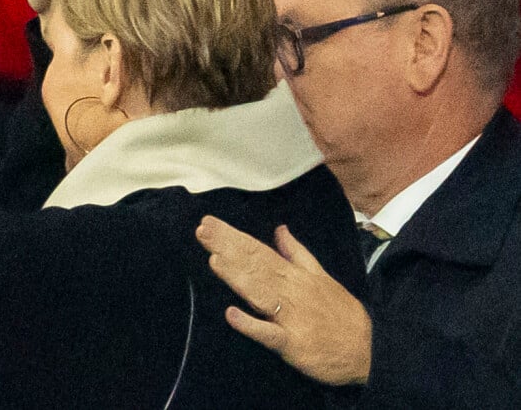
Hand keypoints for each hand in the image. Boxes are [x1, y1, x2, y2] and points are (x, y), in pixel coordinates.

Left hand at [196, 216, 372, 384]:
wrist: (367, 347)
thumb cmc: (340, 310)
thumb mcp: (320, 275)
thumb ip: (297, 252)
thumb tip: (280, 229)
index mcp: (295, 275)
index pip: (259, 251)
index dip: (234, 238)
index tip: (211, 224)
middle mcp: (291, 291)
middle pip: (255, 265)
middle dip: (227, 247)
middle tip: (203, 230)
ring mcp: (291, 317)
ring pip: (260, 292)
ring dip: (236, 276)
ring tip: (214, 259)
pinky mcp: (293, 344)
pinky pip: (270, 334)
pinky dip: (252, 325)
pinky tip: (231, 314)